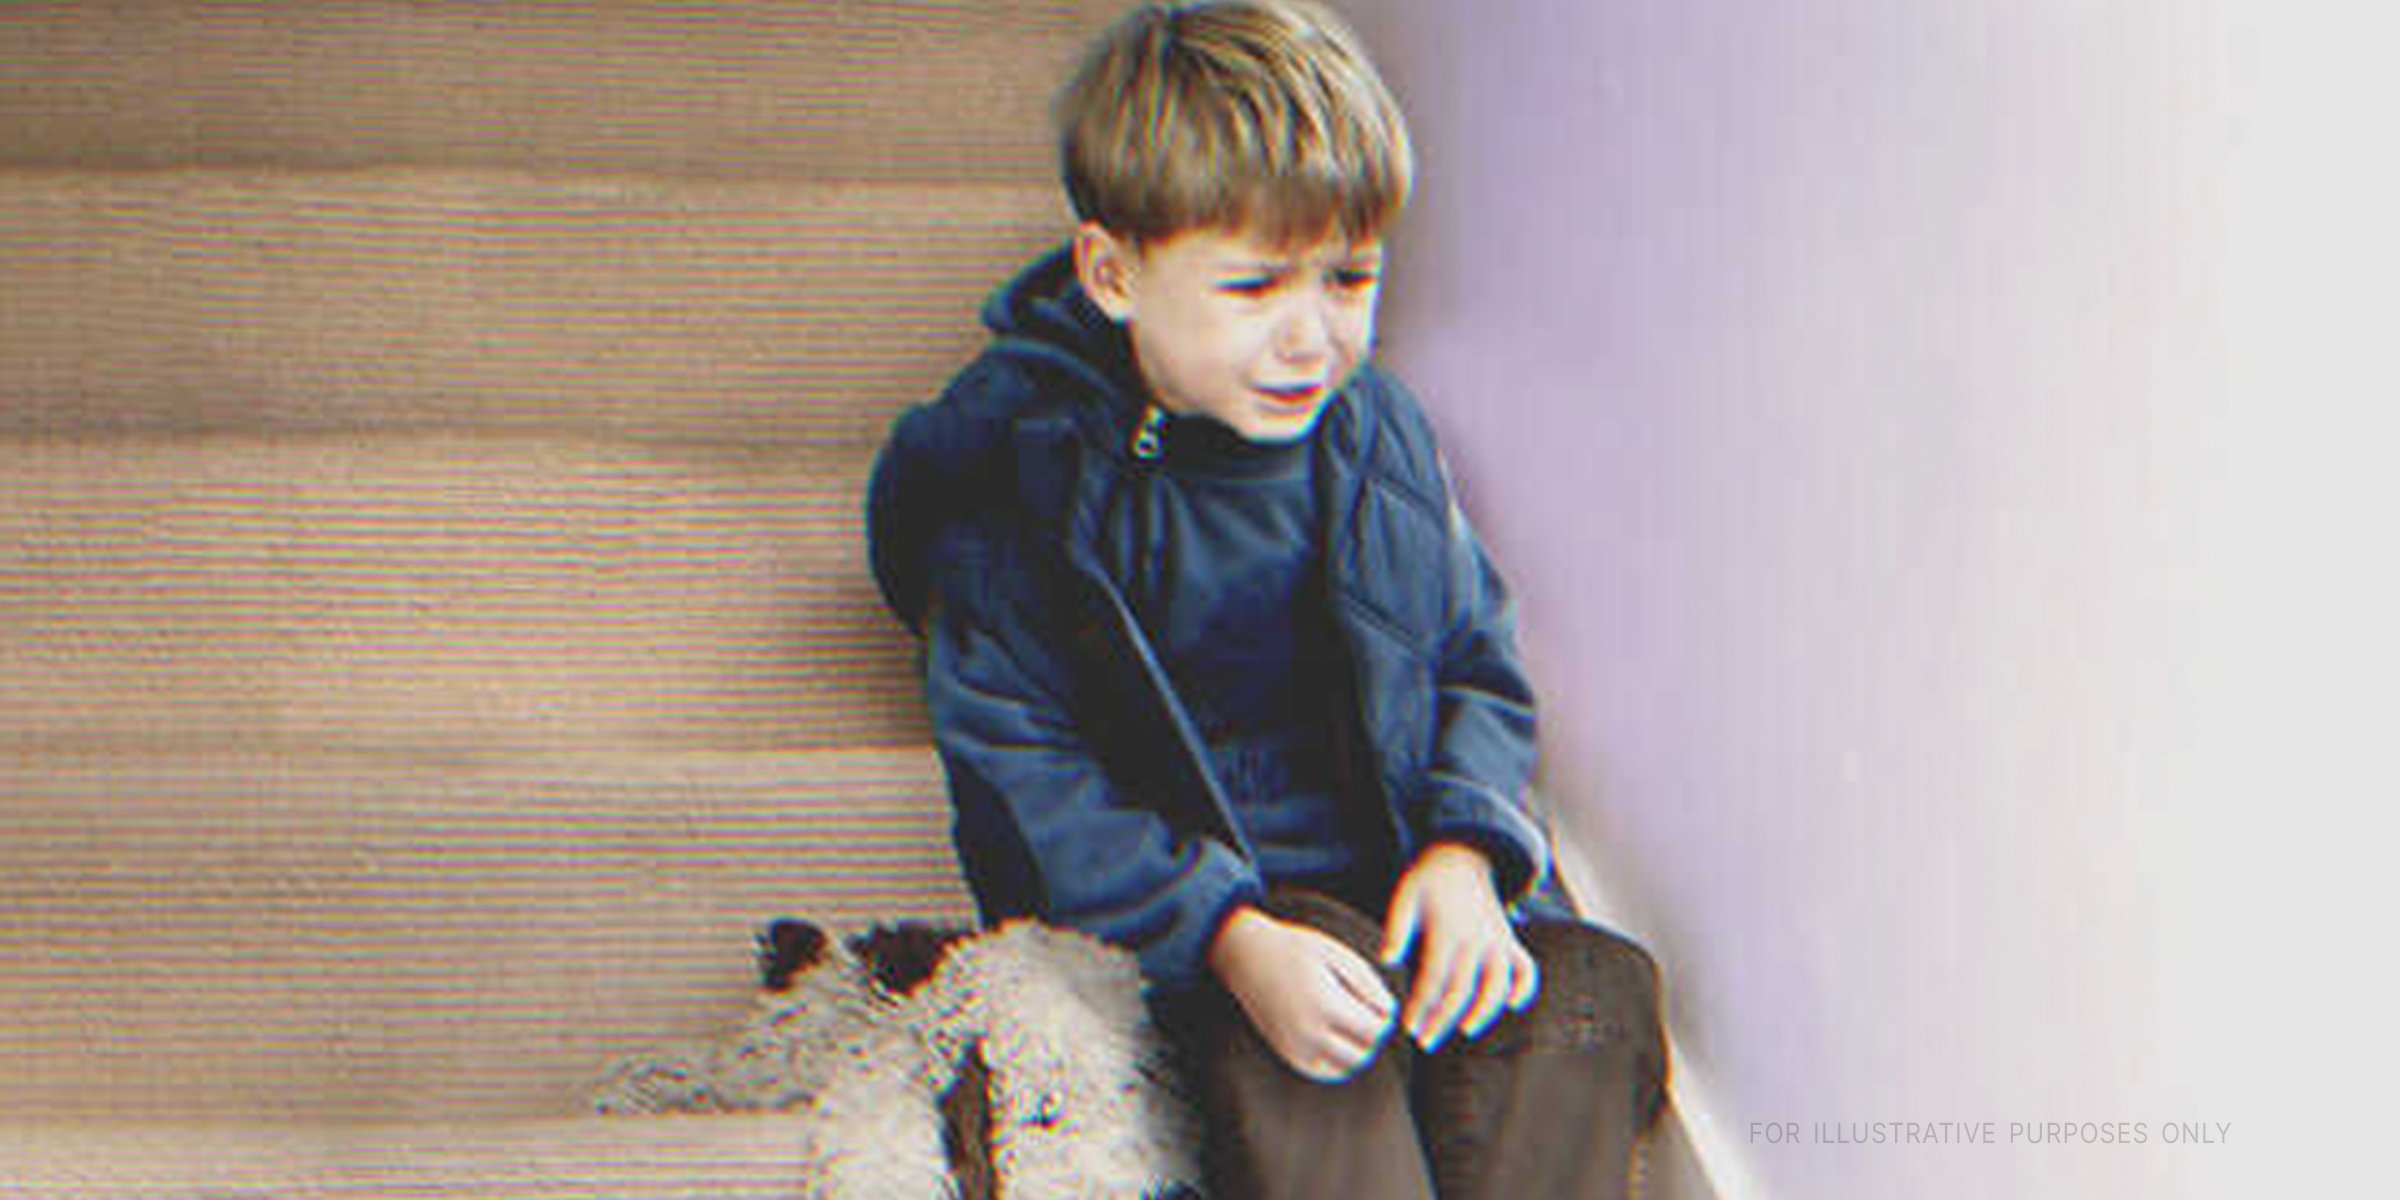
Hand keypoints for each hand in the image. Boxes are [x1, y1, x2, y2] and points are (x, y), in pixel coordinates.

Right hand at [1208, 905, 1397, 1081]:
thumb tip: (1390, 1012)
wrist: (1246, 956)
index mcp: (1325, 1005)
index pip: (1375, 1029)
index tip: (1377, 999)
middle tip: (1366, 1010)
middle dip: (1373, 1033)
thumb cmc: (1295, 948)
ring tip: (1352, 1022)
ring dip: (1359, 1049)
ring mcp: (1296, 1047)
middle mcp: (1309, 1033)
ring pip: (1348, 1066)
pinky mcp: (1288, 1054)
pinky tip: (1337, 1037)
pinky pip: (1326, 1072)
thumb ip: (1368, 983)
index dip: (1385, 1015)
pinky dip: (1340, 1061)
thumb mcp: (1337, 953)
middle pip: (1364, 1051)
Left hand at [1381, 842, 1538, 1051]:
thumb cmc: (1428, 880)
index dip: (1421, 1006)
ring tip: (1465, 1029)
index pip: (1434, 979)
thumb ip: (1397, 930)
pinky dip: (1524, 987)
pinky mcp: (1510, 941)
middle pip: (1462, 989)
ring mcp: (1497, 940)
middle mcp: (1475, 939)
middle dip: (1442, 1019)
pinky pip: (1526, 968)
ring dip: (1484, 1011)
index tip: (1408, 1026)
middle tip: (1424, 1040)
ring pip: (1497, 984)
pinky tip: (1513, 1005)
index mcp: (1447, 930)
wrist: (1463, 854)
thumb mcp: (1406, 896)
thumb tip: (1386, 961)